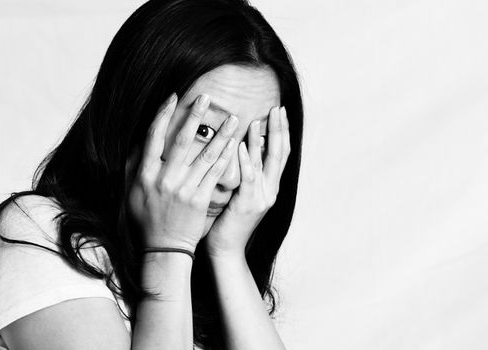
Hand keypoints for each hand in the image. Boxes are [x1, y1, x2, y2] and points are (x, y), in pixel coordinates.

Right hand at [127, 93, 238, 252]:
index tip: (173, 96)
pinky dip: (226, 157)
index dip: (163, 114)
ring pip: (205, 155)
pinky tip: (235, 144)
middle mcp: (164, 179)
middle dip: (194, 115)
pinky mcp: (200, 199)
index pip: (153, 136)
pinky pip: (215, 173)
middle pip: (180, 140)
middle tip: (206, 96)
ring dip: (220, 134)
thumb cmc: (147, 218)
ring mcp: (184, 189)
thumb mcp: (131, 191)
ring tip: (234, 118)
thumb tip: (140, 140)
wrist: (164, 247)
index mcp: (145, 174)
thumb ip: (134, 165)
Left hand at [204, 106, 289, 257]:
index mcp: (269, 187)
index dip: (282, 132)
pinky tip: (245, 145)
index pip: (280, 154)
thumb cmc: (227, 221)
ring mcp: (262, 198)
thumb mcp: (240, 194)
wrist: (226, 250)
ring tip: (261, 117)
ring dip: (264, 138)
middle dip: (279, 129)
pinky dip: (248, 161)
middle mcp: (270, 190)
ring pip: (267, 163)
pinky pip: (249, 179)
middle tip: (278, 107)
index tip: (279, 111)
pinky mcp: (248, 205)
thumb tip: (240, 148)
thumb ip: (244, 174)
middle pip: (280, 154)